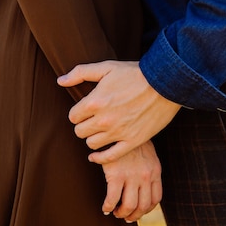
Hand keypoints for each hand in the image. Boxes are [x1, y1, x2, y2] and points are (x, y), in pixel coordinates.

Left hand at [57, 60, 180, 163]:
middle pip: (80, 132)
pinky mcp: (132, 141)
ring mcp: (118, 132)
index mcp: (95, 101)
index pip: (73, 117)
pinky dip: (100, 158)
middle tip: (93, 122)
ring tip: (100, 132)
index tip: (86, 111)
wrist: (165, 84)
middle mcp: (104, 119)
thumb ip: (80, 73)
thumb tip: (60, 81)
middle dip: (84, 126)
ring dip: (93, 139)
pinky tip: (96, 156)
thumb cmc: (135, 73)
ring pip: (92, 145)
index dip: (78, 114)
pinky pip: (109, 157)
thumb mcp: (107, 67)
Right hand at [101, 140, 161, 221]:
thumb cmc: (131, 139)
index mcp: (155, 171)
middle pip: (143, 206)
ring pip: (129, 206)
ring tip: (114, 212)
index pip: (155, 198)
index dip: (146, 209)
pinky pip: (112, 198)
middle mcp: (145, 176)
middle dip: (133, 215)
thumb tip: (144, 183)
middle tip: (124, 216)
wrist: (120, 125)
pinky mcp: (116, 175)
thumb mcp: (148, 153)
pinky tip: (105, 207)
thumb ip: (148, 168)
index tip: (138, 211)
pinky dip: (108, 206)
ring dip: (121, 213)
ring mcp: (131, 176)